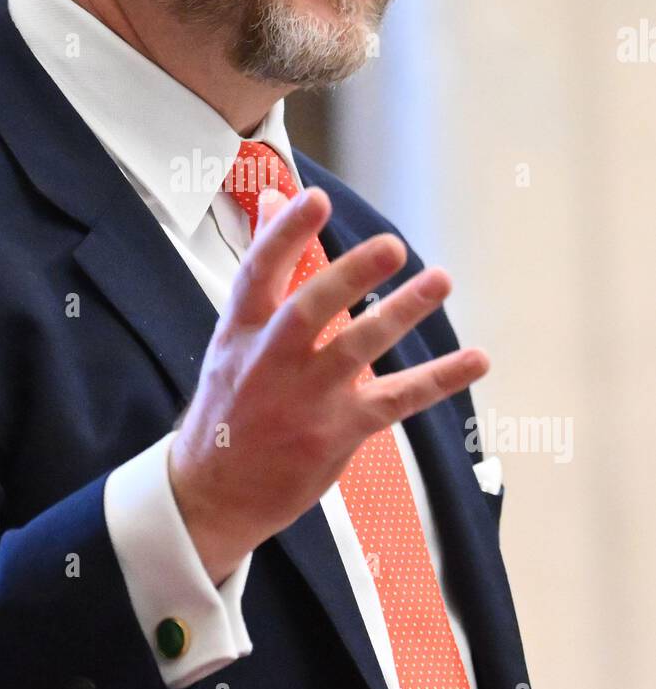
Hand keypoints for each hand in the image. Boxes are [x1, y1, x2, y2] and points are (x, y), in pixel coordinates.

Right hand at [168, 184, 489, 584]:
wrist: (213, 493)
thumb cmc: (230, 402)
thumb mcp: (233, 333)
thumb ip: (265, 263)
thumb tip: (276, 195)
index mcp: (240, 331)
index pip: (257, 273)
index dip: (283, 235)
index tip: (314, 199)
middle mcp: (268, 362)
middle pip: (308, 312)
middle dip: (348, 277)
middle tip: (392, 246)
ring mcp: (303, 400)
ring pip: (356, 351)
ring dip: (401, 315)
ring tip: (440, 280)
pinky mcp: (335, 433)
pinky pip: (393, 401)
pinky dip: (437, 380)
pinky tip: (475, 359)